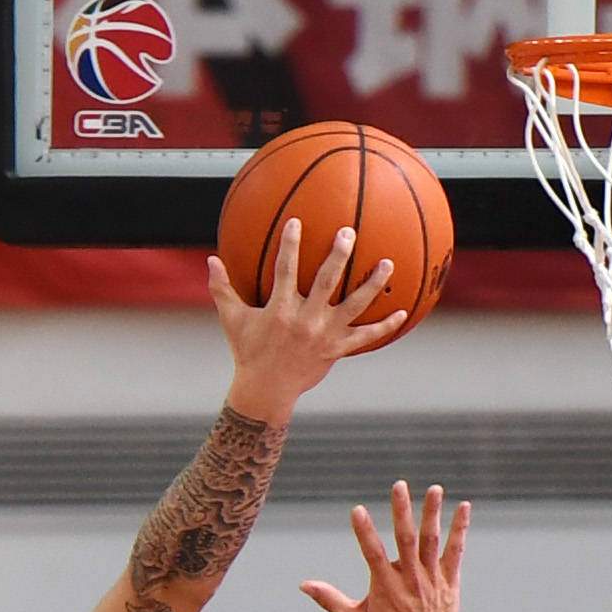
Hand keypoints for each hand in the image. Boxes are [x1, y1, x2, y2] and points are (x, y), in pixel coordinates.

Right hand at [210, 220, 405, 419]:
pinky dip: (384, 326)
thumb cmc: (248, 353)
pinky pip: (365, 337)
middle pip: (326, 281)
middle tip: (349, 231)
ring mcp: (324, 335)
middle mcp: (306, 319)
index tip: (297, 221)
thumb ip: (222, 288)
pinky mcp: (337, 350)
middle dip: (338, 254)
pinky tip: (402, 312)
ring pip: (353, 305)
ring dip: (372, 284)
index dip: (291, 244)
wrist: (266, 391)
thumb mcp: (232, 320)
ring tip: (388, 263)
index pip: (285, 269)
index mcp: (280, 309)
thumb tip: (210, 259)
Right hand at [301, 479, 470, 611]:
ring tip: (435, 489)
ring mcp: (431, 580)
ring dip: (432, 513)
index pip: (372, 554)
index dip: (364, 532)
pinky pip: (455, 551)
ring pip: (431, 541)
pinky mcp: (448, 582)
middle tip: (399, 485)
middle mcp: (410, 580)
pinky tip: (464, 507)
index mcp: (385, 588)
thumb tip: (303, 584)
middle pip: (405, 539)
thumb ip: (330, 600)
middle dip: (402, 511)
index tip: (357, 510)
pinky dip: (459, 529)